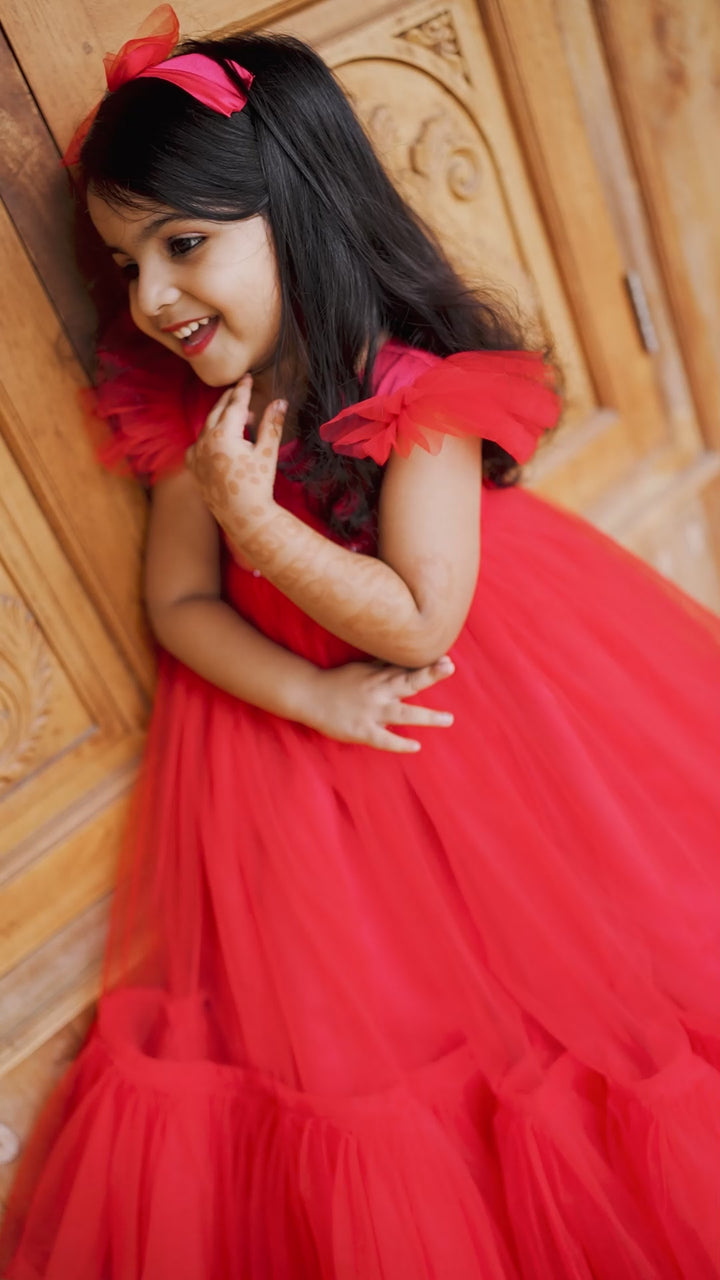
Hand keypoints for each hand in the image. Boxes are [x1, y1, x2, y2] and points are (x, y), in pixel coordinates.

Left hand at [185, 374, 286, 535]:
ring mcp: (197, 454)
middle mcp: (205, 441)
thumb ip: (271, 424)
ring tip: (237, 415)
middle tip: (240, 389)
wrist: (242, 516)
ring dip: (221, 417)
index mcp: (223, 434)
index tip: (247, 378)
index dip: (242, 390)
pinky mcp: (194, 467)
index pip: (234, 404)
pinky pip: (198, 443)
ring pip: (207, 426)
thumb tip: (280, 401)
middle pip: (217, 411)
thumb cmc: (258, 486)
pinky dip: (208, 435)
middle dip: (229, 399)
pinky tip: (218, 438)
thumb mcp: (267, 453)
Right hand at [300, 656, 455, 751]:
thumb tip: (405, 658)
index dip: (428, 664)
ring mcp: (371, 711)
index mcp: (379, 676)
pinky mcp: (361, 730)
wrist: (308, 694)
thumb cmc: (338, 681)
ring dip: (426, 716)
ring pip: (402, 713)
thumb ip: (385, 666)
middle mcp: (378, 691)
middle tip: (449, 667)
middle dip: (429, 675)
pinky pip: (383, 739)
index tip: (448, 659)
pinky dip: (399, 743)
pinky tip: (415, 746)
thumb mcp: (363, 669)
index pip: (408, 668)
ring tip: (448, 719)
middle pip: (408, 682)